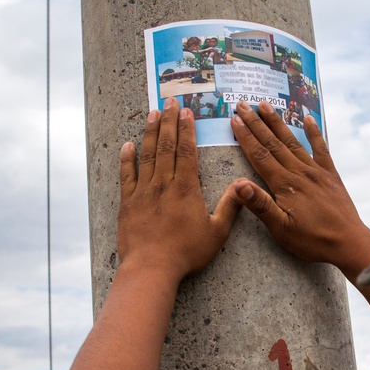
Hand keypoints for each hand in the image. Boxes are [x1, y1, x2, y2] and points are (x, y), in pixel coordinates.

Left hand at [118, 99, 240, 281]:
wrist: (151, 268)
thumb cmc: (186, 253)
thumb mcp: (216, 233)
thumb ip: (229, 207)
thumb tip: (244, 186)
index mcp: (186, 189)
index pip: (187, 151)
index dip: (187, 130)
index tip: (187, 112)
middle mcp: (164, 184)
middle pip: (166, 146)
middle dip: (168, 121)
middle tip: (169, 101)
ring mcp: (143, 192)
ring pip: (146, 155)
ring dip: (149, 132)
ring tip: (151, 113)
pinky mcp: (128, 203)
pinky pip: (126, 175)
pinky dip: (126, 158)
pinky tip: (127, 145)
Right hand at [229, 101, 369, 285]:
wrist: (350, 242)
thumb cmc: (313, 241)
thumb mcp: (281, 229)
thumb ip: (260, 206)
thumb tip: (239, 185)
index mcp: (285, 185)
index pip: (260, 155)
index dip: (245, 137)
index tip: (234, 119)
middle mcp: (300, 172)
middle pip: (273, 143)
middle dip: (256, 123)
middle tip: (243, 104)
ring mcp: (317, 172)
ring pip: (293, 141)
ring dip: (278, 123)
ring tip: (265, 106)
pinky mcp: (331, 175)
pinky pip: (321, 149)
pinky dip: (314, 133)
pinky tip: (309, 119)